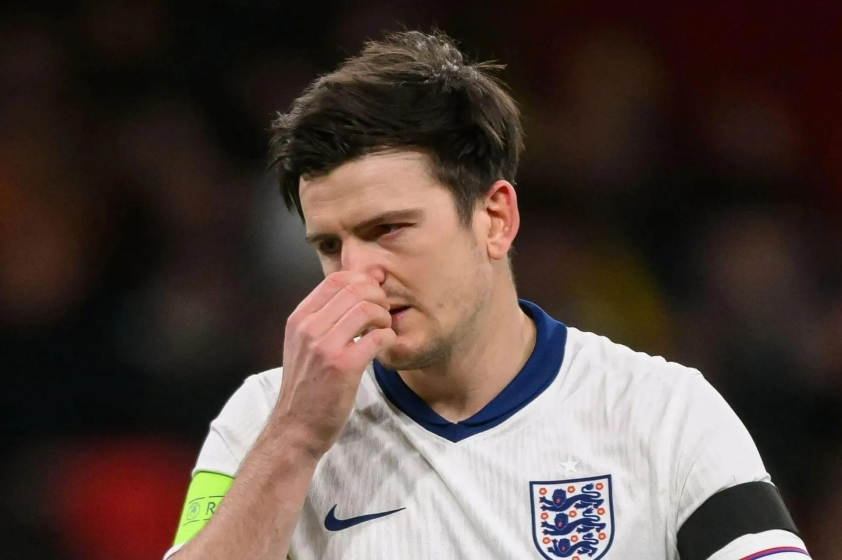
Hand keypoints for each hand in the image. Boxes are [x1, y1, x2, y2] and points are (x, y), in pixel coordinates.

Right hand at [274, 271, 395, 457]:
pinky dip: (388, 337)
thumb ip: (327, 317)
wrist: (295, 427)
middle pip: (355, 289)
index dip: (362, 280)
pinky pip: (377, 337)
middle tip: (382, 314)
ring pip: (367, 309)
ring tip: (383, 330)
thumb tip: (360, 284)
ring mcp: (325, 346)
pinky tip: (384, 346)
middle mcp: (309, 328)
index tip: (374, 294)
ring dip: (384, 317)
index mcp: (299, 319)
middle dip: (378, 297)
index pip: (336, 280)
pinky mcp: (344, 366)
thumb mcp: (304, 344)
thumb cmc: (306, 386)